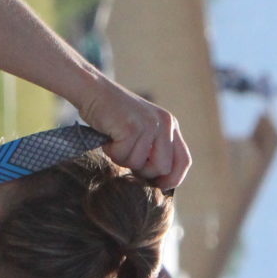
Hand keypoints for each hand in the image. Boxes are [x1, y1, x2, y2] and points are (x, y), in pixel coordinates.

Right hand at [75, 84, 189, 189]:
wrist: (93, 90)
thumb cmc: (112, 114)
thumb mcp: (141, 129)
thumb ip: (153, 148)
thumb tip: (157, 181)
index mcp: (170, 125)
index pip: (183, 160)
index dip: (174, 178)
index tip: (160, 187)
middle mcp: (164, 124)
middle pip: (162, 168)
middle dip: (143, 171)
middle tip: (126, 157)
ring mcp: (149, 125)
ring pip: (138, 164)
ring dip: (121, 158)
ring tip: (114, 141)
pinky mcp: (132, 128)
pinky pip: (123, 156)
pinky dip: (111, 152)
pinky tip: (108, 137)